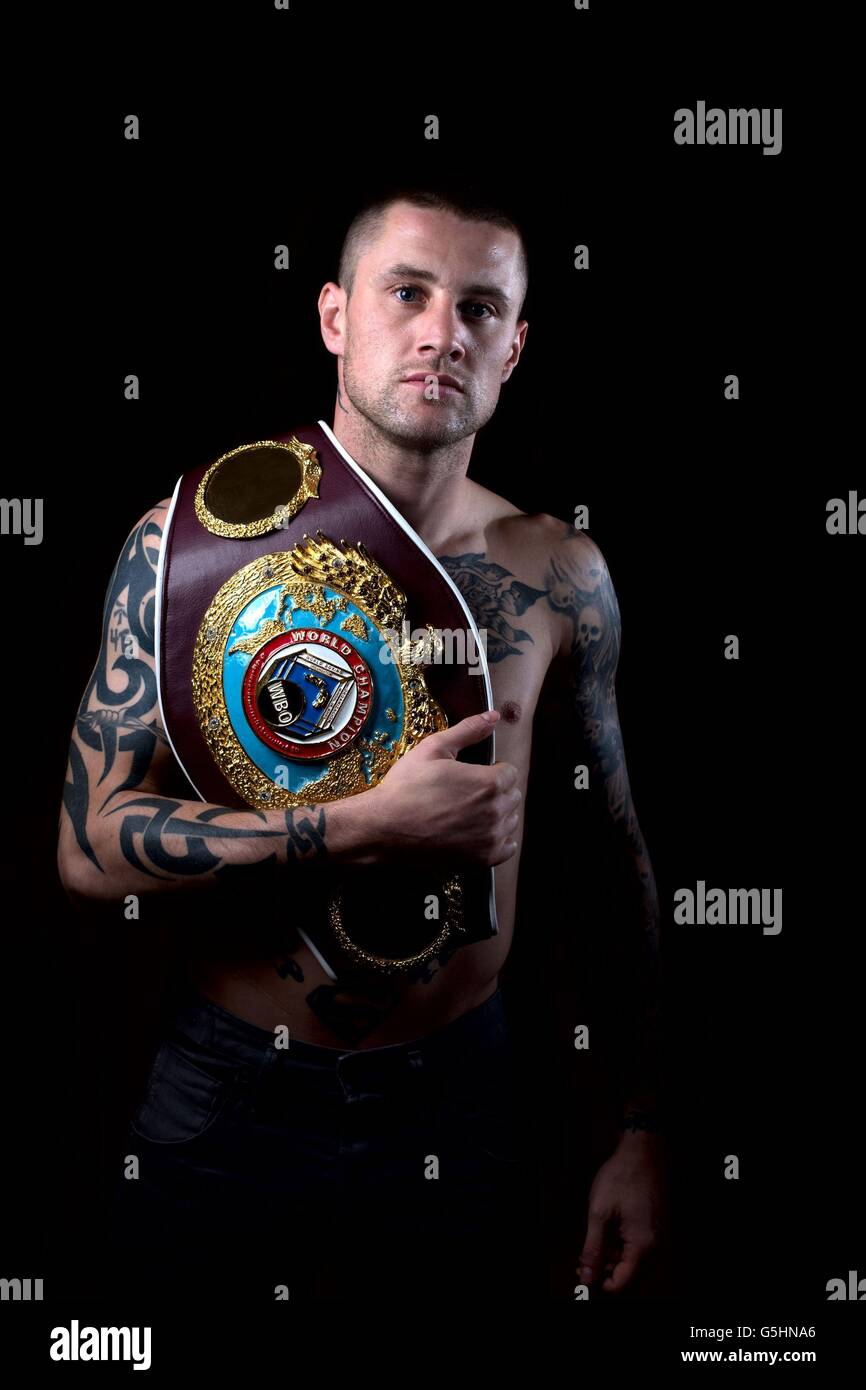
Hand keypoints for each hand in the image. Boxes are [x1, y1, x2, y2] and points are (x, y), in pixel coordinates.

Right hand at [365, 710, 520, 868]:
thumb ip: (468, 730)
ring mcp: (490, 838)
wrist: (384, 827)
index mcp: (490, 783)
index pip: (510, 773)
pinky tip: (477, 833)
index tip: (472, 776)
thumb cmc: (407, 786)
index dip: (491, 771)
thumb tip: (494, 716)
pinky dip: (498, 840)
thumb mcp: (434, 749)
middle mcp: (496, 812)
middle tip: (467, 793)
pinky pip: (507, 848)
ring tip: (468, 813)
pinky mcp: (482, 859)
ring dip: (497, 815)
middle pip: (512, 796)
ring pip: (510, 821)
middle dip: (496, 792)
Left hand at [577, 1131, 666, 1293]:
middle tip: (583, 1259)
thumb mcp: (599, 1212)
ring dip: (612, 1256)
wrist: (643, 1151)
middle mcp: (655, 1244)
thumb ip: (593, 1248)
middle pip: (629, 1272)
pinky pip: (638, 1246)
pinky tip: (608, 1231)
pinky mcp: (655, 1226)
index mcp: (642, 1244)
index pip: (623, 1282)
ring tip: (593, 1242)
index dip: (601, 1282)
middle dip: (605, 1269)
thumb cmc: (622, 1177)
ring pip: (633, 1260)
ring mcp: (657, 1235)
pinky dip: (621, 1245)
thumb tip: (587, 1278)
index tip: (584, 1272)